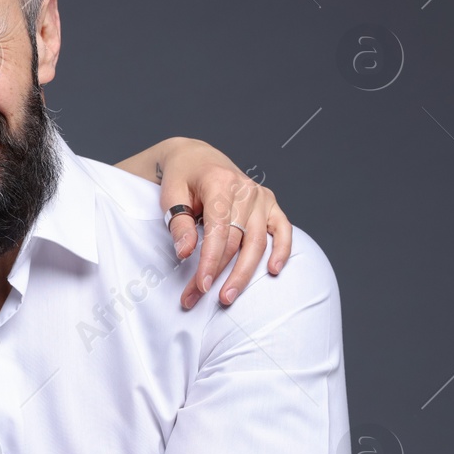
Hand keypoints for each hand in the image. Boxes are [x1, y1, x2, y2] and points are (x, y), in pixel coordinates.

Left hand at [156, 140, 291, 308]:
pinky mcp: (270, 203)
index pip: (218, 230)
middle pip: (236, 240)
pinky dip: (282, 250)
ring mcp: (261, 197)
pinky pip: (282, 229)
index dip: (209, 261)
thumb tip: (185, 252)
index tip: (200, 286)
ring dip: (244, 272)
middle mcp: (246, 189)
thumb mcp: (171, 195)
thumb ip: (179, 223)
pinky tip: (273, 270)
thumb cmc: (182, 178)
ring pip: (258, 241)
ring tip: (229, 296)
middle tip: (201, 296)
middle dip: (219, 273)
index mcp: (220, 183)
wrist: (197, 157)